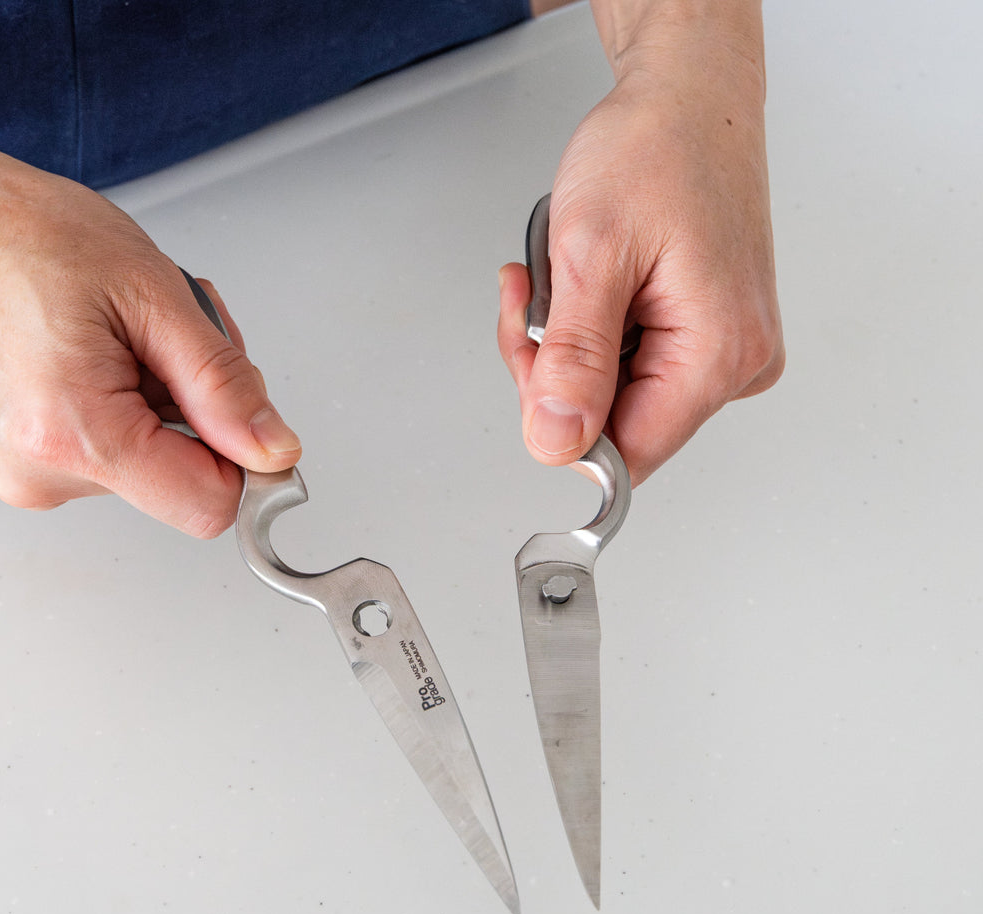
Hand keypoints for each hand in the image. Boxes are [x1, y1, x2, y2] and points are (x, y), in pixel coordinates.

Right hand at [0, 121, 299, 536]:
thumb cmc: (24, 236)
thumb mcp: (155, 295)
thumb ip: (223, 386)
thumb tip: (273, 450)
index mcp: (74, 435)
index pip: (209, 507)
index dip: (244, 458)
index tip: (241, 408)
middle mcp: (45, 473)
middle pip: (187, 479)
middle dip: (200, 409)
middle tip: (162, 339)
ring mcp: (33, 473)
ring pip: (159, 461)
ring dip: (168, 396)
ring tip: (123, 334)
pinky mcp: (32, 462)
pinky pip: (123, 449)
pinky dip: (137, 401)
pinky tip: (105, 351)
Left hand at [497, 1, 783, 483]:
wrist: (688, 97)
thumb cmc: (656, 150)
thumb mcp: (592, 254)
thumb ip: (574, 361)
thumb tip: (557, 442)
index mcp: (719, 353)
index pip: (626, 455)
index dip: (561, 423)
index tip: (536, 363)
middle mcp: (737, 363)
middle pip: (615, 427)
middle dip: (555, 373)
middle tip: (535, 305)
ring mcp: (725, 351)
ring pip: (615, 397)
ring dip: (569, 348)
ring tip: (567, 277)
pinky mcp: (708, 335)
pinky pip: (631, 366)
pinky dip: (592, 333)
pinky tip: (590, 285)